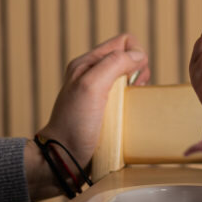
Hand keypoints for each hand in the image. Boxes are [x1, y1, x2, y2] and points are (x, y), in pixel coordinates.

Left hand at [28, 33, 150, 199]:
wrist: (62, 158)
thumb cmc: (73, 124)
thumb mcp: (92, 86)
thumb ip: (114, 64)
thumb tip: (139, 55)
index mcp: (88, 63)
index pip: (124, 42)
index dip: (136, 56)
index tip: (132, 78)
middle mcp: (93, 75)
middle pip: (130, 60)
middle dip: (139, 73)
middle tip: (131, 92)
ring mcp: (99, 93)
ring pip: (131, 79)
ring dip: (136, 89)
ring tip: (128, 105)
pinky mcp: (105, 110)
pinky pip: (127, 98)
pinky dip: (132, 103)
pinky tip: (126, 115)